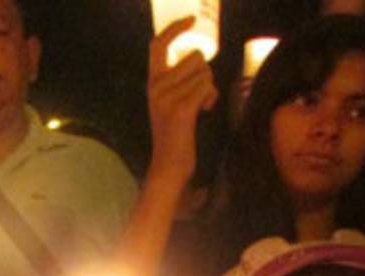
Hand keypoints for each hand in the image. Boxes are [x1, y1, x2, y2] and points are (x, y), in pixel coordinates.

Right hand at [148, 17, 217, 185]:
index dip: (175, 28)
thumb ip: (179, 82)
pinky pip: (207, 87)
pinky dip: (211, 97)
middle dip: (205, 73)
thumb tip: (200, 60)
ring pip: (204, 72)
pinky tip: (205, 111)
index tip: (192, 20)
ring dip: (210, 87)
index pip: (158, 45)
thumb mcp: (171, 103)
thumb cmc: (176, 135)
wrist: (169, 166)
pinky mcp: (181, 109)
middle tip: (200, 96)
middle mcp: (156, 87)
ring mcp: (167, 98)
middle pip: (195, 58)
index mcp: (153, 83)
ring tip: (201, 106)